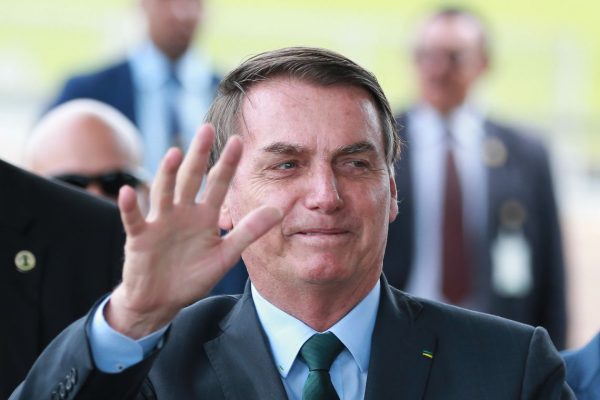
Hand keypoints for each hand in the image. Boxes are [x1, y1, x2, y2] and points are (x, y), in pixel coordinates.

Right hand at [106, 124, 281, 338]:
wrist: (161, 301)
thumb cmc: (192, 276)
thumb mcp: (225, 255)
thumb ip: (249, 232)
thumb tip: (279, 210)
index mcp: (204, 216)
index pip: (218, 184)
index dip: (228, 164)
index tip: (239, 141)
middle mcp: (182, 212)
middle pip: (191, 178)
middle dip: (199, 155)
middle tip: (207, 129)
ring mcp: (160, 222)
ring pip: (163, 192)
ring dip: (167, 174)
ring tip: (175, 154)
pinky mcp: (139, 237)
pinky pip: (134, 219)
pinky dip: (130, 206)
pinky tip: (128, 192)